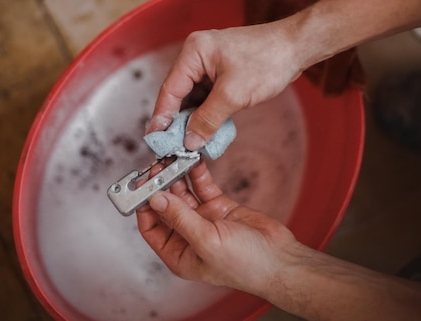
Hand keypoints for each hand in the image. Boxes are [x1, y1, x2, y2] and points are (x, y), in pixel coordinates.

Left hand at [136, 161, 299, 295]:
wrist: (280, 259)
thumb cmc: (245, 263)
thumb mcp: (206, 241)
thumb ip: (179, 218)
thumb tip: (155, 199)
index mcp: (178, 253)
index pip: (150, 227)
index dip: (143, 206)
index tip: (140, 185)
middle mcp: (188, 235)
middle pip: (165, 206)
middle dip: (159, 185)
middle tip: (156, 165)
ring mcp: (203, 219)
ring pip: (182, 193)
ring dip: (176, 175)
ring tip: (171, 157)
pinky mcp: (219, 206)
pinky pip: (202, 186)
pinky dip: (196, 173)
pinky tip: (192, 159)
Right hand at [147, 20, 305, 150]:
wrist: (296, 47)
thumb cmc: (268, 60)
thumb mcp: (234, 95)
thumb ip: (208, 119)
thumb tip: (189, 141)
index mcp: (194, 52)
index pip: (170, 89)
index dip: (161, 116)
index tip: (156, 139)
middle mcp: (197, 55)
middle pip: (178, 93)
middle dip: (177, 120)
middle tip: (171, 146)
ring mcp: (209, 64)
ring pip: (193, 97)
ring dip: (192, 119)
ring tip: (188, 143)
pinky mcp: (221, 72)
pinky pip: (206, 96)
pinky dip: (206, 113)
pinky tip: (205, 131)